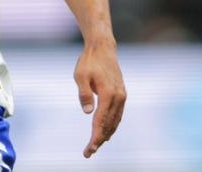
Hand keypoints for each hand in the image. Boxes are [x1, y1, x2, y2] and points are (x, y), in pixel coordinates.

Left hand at [74, 39, 125, 157]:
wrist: (103, 48)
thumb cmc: (89, 61)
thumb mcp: (80, 75)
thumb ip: (83, 93)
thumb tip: (87, 112)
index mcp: (108, 94)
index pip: (101, 121)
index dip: (95, 137)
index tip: (89, 149)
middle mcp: (118, 97)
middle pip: (109, 125)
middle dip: (99, 140)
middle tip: (89, 152)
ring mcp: (121, 96)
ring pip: (115, 121)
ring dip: (106, 134)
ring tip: (96, 145)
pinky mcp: (121, 94)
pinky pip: (117, 115)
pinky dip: (112, 125)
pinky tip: (107, 132)